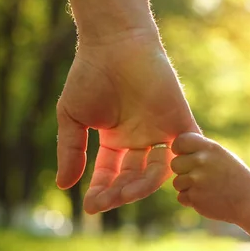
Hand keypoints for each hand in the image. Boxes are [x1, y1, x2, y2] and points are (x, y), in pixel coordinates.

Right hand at [56, 31, 199, 213]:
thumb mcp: (72, 117)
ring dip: (141, 187)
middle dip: (119, 194)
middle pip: (133, 179)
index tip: (90, 207)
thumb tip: (63, 185)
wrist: (114, 44)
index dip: (102, 192)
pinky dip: (176, 168)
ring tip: (124, 195)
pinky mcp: (179, 122)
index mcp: (116, 140)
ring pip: (157, 172)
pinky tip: (154, 180)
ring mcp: (160, 132)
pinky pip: (186, 153)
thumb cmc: (90, 75)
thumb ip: (70, 151)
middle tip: (106, 202)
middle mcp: (139, 139)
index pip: (111, 175)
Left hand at [170, 132, 249, 224]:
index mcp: (209, 147)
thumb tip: (176, 146)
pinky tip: (207, 198)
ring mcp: (197, 180)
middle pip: (175, 164)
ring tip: (206, 188)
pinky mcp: (195, 197)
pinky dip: (191, 200)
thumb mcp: (221, 155)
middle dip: (183, 171)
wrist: (249, 200)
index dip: (179, 149)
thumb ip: (201, 150)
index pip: (180, 141)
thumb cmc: (234, 176)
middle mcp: (202, 161)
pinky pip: (181, 197)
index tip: (185, 155)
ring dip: (187, 187)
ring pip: (177, 182)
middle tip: (200, 176)